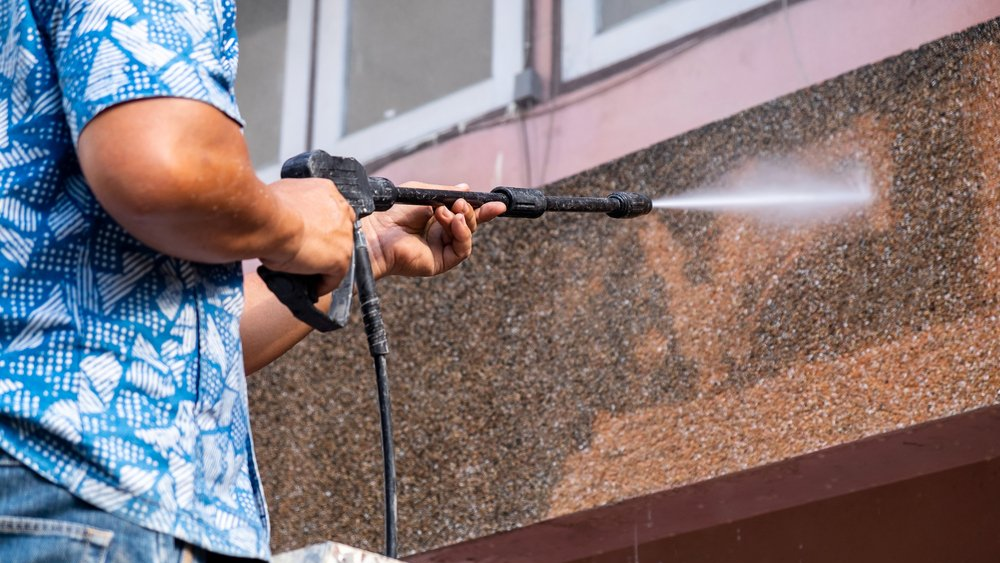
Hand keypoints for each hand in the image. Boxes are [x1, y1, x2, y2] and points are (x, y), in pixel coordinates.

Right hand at [259, 177, 355, 293]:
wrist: (269, 223)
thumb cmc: (267, 209)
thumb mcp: (280, 195)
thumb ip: (291, 205)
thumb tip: (282, 215)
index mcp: (326, 191)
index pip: (330, 213)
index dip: (320, 228)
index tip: (309, 237)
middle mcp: (341, 211)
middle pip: (338, 234)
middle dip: (324, 246)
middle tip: (306, 256)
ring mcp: (344, 236)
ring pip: (338, 256)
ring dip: (323, 266)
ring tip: (306, 274)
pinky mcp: (341, 258)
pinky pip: (334, 277)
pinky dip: (322, 284)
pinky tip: (310, 287)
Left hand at [362, 182, 505, 278]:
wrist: (377, 232)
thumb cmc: (392, 213)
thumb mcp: (423, 193)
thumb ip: (446, 192)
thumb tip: (467, 188)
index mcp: (436, 218)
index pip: (464, 213)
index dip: (481, 208)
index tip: (497, 202)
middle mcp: (440, 234)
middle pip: (471, 224)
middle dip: (472, 211)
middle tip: (460, 203)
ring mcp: (441, 249)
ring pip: (468, 235)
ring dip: (463, 220)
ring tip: (448, 211)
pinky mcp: (441, 262)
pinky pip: (463, 249)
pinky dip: (462, 233)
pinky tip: (453, 222)